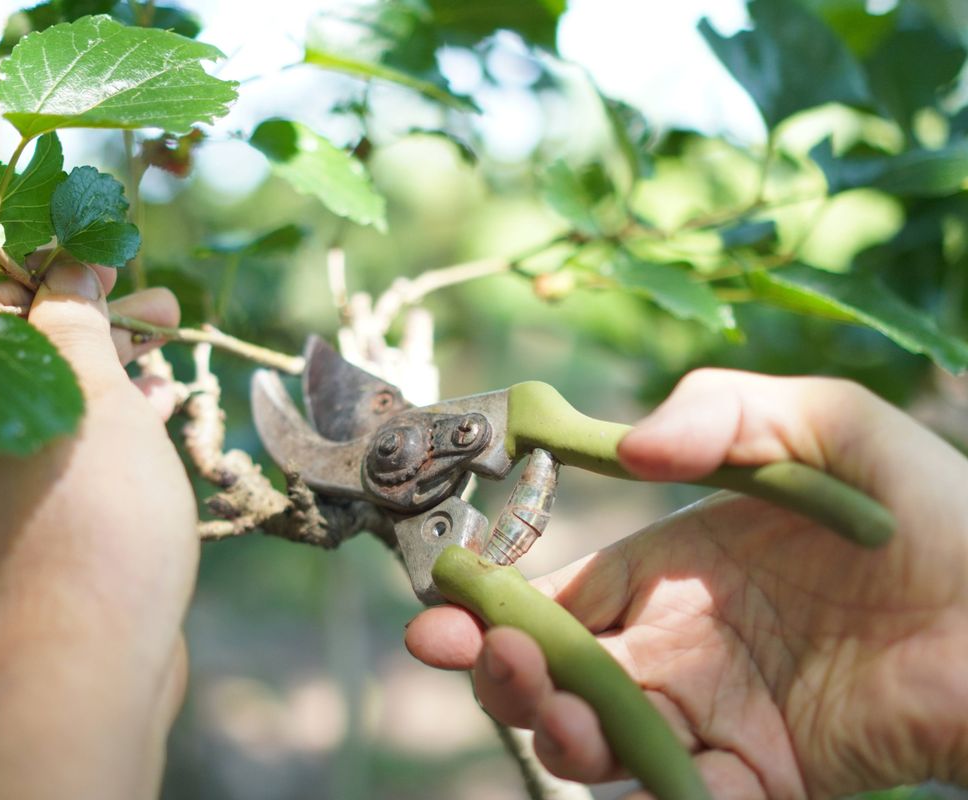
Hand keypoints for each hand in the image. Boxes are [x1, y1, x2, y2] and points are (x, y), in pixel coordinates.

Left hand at [0, 260, 196, 799]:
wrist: (88, 655)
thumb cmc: (90, 511)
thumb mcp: (87, 393)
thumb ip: (72, 318)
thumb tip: (71, 264)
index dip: (58, 277)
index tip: (116, 264)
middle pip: (30, 362)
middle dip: (101, 328)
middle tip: (168, 310)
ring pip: (56, 414)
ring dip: (114, 378)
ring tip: (173, 362)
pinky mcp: (30, 538)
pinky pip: (68, 462)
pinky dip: (111, 433)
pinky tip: (162, 415)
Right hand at [406, 369, 967, 798]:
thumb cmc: (932, 510)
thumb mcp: (827, 423)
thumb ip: (725, 410)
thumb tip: (628, 447)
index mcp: (674, 572)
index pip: (561, 594)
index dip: (495, 599)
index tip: (444, 600)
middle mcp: (679, 649)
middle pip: (560, 675)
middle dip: (500, 670)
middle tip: (465, 652)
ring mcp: (719, 718)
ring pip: (606, 743)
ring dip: (560, 733)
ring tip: (558, 709)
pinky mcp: (771, 778)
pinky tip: (638, 779)